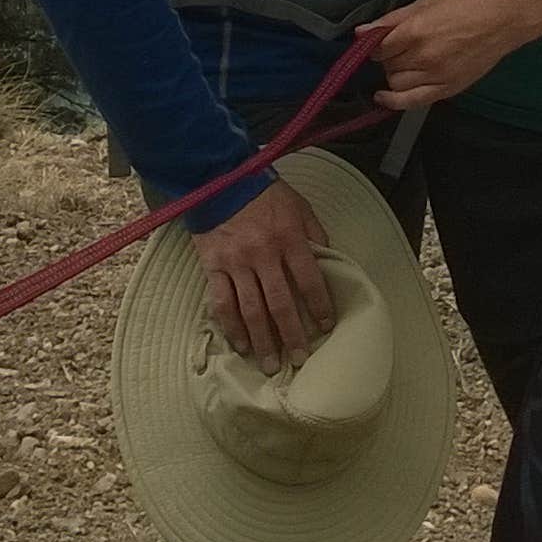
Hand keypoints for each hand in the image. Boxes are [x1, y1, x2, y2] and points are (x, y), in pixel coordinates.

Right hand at [195, 176, 333, 370]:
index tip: (325, 327)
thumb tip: (328, 262)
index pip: (310, 280)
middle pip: (280, 303)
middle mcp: (264, 253)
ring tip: (270, 364)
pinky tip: (240, 345)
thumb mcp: (299, 206)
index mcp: (290, 237)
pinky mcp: (213, 266)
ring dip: (262, 340)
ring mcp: (236, 262)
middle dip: (291, 335)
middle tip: (298, 359)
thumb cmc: (264, 193)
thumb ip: (315, 234)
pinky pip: (222, 303)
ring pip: (251, 309)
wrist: (219, 178)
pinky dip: (231, 327)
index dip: (319, 306)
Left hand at [373, 0, 532, 110]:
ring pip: (396, 84)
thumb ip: (390, 20)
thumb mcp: (424, 4)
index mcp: (415, 31)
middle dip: (388, 58)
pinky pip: (412, 102)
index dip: (376, 45)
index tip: (380, 42)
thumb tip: (362, 32)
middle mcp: (423, 57)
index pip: (378, 48)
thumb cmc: (466, 8)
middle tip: (400, 48)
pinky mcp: (447, 89)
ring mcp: (436, 76)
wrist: (499, 20)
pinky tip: (384, 97)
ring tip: (406, 63)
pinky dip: (394, 101)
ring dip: (394, 74)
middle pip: (387, 65)